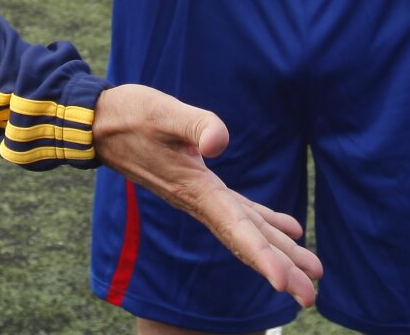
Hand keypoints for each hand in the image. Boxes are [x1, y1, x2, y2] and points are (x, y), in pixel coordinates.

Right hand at [93, 84, 321, 305]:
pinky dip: (263, 223)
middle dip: (279, 267)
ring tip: (311, 271)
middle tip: (310, 296)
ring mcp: (199, 195)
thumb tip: (220, 142)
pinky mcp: (198, 183)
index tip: (285, 285)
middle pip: (245, 241)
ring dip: (277, 251)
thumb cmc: (130, 115)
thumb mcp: (162, 112)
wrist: (99, 124)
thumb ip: (194, 124)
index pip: (234, 229)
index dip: (262, 257)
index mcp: (194, 189)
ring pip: (245, 230)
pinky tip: (287, 228)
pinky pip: (237, 211)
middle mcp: (199, 200)